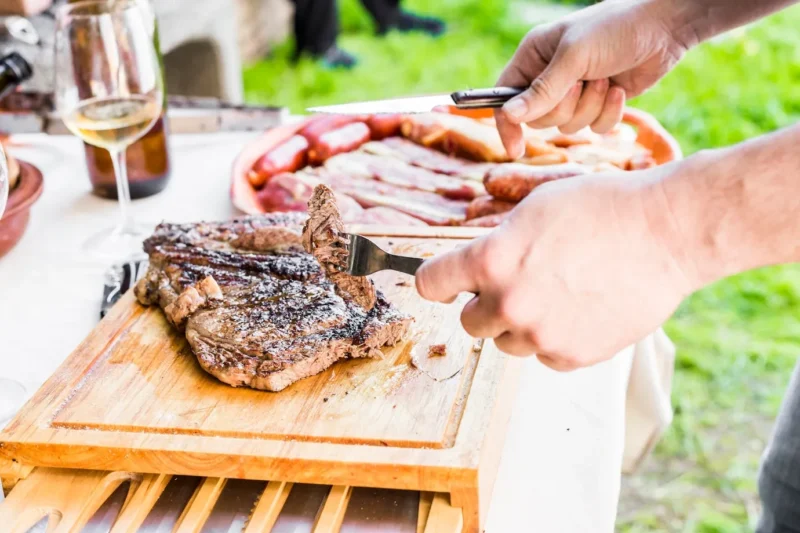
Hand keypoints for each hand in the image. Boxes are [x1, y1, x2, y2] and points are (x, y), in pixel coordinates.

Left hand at [415, 168, 695, 369]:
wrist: (666, 232)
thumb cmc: (602, 208)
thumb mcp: (534, 209)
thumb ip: (496, 244)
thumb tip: (477, 270)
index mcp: (491, 261)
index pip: (431, 283)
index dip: (438, 280)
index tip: (446, 282)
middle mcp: (509, 303)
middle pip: (468, 322)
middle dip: (485, 303)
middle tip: (517, 284)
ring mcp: (540, 335)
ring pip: (507, 342)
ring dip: (520, 324)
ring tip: (557, 294)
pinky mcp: (572, 356)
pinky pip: (544, 356)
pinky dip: (555, 339)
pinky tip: (580, 310)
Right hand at [496, 0, 690, 157]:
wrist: (664, 27)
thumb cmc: (615, 29)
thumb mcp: (574, 57)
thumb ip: (542, 90)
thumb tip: (509, 115)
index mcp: (533, 56)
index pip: (505, 97)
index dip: (507, 123)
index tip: (516, 148)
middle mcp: (549, 75)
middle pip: (539, 119)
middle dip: (564, 108)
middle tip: (582, 84)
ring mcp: (574, 91)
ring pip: (567, 126)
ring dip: (590, 108)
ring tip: (605, 80)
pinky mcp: (598, 103)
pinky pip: (593, 127)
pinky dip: (608, 113)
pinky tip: (618, 90)